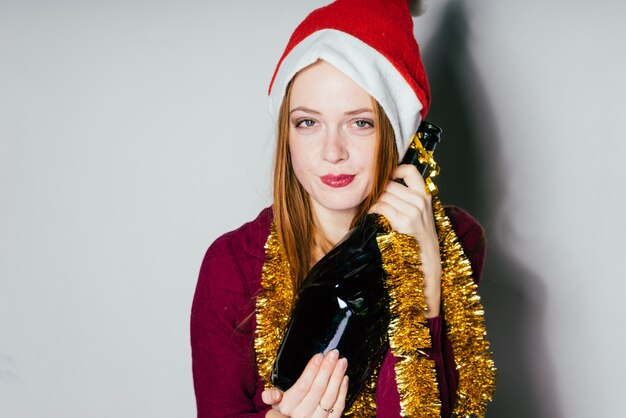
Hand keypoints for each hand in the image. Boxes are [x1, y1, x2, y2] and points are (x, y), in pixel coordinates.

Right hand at [262, 350, 348, 417]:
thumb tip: (273, 395)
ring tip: (342, 362)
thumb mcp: (273, 404)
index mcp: (288, 406)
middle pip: (317, 389)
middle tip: (334, 353)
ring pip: (329, 397)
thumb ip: (270, 396)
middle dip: (327, 369)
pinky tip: (344, 378)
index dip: (311, 370)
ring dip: (337, 377)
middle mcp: (302, 414)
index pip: (302, 386)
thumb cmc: (284, 412)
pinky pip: (338, 408)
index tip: (319, 356)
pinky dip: (342, 392)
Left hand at [369, 164, 441, 316]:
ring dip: (374, 200)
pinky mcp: (403, 222)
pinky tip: (372, 216)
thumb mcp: (420, 215)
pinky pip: (381, 207)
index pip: (410, 170)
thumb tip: (386, 186)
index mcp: (425, 196)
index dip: (394, 169)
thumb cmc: (419, 239)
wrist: (426, 262)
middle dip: (378, 190)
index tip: (386, 177)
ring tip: (372, 208)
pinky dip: (373, 210)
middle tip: (372, 198)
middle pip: (390, 184)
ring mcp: (413, 211)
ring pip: (384, 194)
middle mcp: (421, 201)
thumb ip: (408, 199)